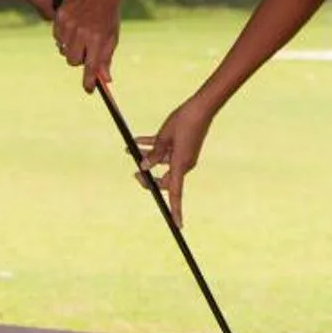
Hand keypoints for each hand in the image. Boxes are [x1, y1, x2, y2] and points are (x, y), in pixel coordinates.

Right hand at [53, 0, 123, 88]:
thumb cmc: (108, 15)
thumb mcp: (111, 37)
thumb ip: (106, 58)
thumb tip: (106, 79)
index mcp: (98, 39)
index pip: (91, 66)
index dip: (88, 81)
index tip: (88, 89)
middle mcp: (82, 33)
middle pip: (72, 61)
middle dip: (79, 60)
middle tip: (85, 51)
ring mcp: (69, 24)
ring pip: (63, 50)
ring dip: (71, 47)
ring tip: (80, 35)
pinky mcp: (60, 16)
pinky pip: (57, 37)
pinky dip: (64, 36)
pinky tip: (73, 27)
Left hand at [141, 95, 216, 223]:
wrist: (201, 106)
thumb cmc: (185, 121)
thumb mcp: (165, 137)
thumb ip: (155, 153)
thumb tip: (144, 167)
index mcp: (181, 165)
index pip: (176, 193)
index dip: (176, 211)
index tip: (177, 226)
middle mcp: (183, 164)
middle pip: (165, 180)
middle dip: (149, 177)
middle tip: (134, 172)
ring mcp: (182, 155)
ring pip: (161, 162)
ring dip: (146, 158)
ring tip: (129, 148)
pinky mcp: (181, 146)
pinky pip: (164, 150)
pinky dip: (152, 147)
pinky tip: (137, 141)